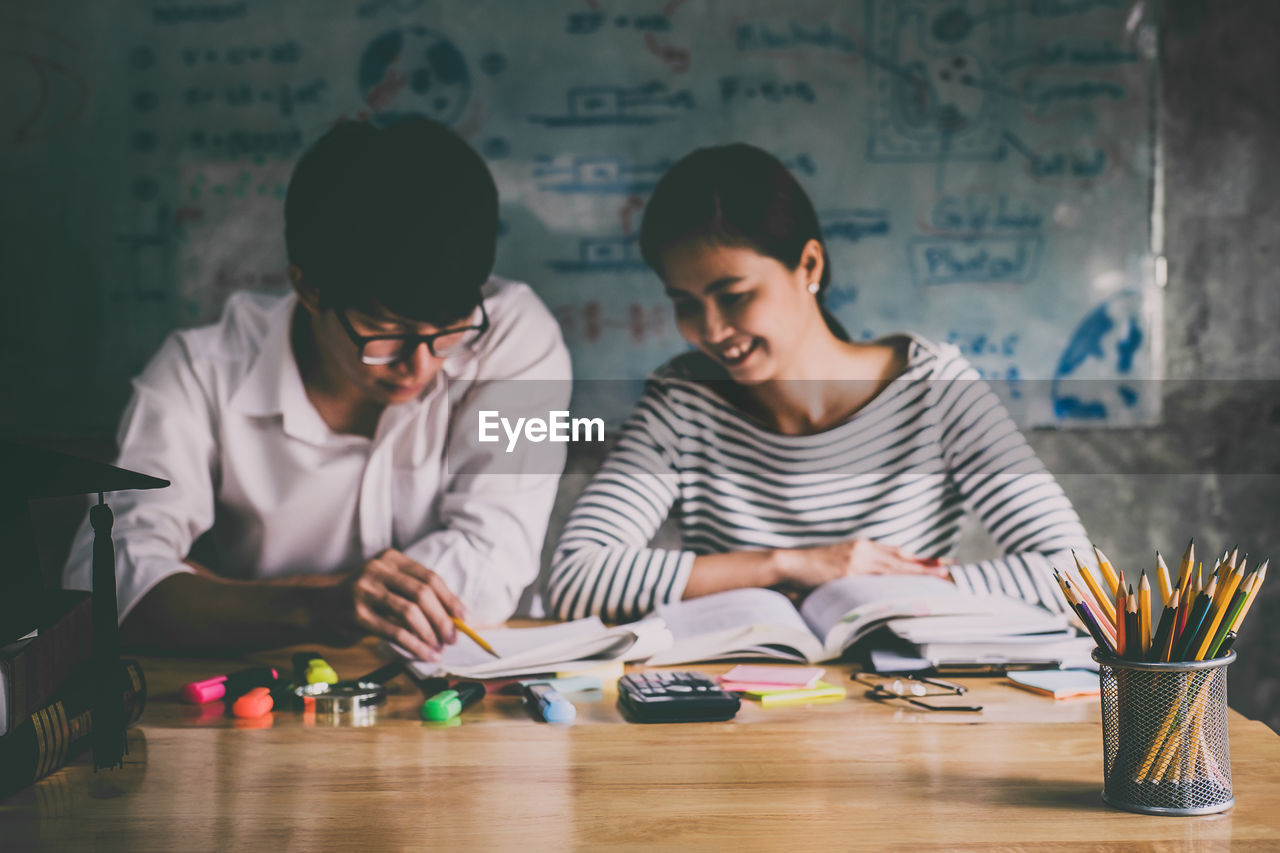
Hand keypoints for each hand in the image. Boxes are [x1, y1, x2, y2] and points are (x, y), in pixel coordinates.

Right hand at [342, 548, 465, 660]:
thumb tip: (452, 617)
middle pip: (422, 594)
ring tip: (439, 649)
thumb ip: (414, 594)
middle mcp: (378, 570)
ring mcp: (365, 591)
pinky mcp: (357, 614)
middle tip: (452, 638)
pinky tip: (424, 655)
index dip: (450, 599)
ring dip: (430, 634)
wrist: (319, 605)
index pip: (429, 577)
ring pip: (410, 612)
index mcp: (391, 558)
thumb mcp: (387, 584)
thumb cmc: (362, 598)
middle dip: (442, 619)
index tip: (463, 617)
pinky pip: (394, 632)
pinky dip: (414, 646)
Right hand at [775, 538, 949, 588]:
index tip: (939, 562)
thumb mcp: (840, 559)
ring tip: (940, 575)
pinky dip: (897, 579)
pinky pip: (878, 577)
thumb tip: (882, 572)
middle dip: (926, 565)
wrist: (790, 564)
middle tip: (950, 568)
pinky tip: (912, 581)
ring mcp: (857, 561)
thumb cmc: (812, 566)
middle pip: (901, 559)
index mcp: (861, 547)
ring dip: (919, 571)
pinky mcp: (849, 571)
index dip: (918, 559)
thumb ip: (861, 563)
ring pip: (895, 567)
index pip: (896, 553)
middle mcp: (863, 550)